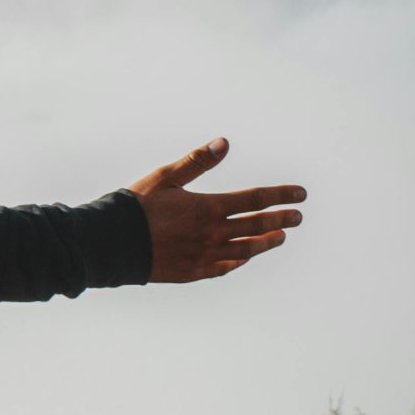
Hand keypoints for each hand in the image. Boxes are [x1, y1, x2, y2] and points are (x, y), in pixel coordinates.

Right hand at [125, 138, 305, 283]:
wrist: (113, 243)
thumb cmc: (137, 206)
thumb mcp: (165, 177)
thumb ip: (197, 161)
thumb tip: (224, 143)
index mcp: (208, 207)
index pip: (255, 199)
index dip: (280, 195)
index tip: (300, 194)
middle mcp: (212, 233)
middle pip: (257, 225)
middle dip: (281, 219)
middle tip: (298, 217)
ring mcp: (205, 255)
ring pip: (246, 249)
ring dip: (265, 242)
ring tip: (279, 237)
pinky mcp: (193, 272)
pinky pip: (224, 267)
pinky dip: (239, 261)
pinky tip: (245, 257)